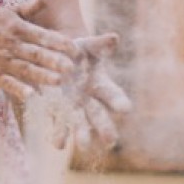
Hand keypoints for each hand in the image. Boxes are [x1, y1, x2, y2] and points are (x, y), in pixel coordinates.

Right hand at [0, 0, 78, 101]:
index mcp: (18, 29)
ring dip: (41, 76)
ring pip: (25, 70)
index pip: (43, 36)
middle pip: (35, 54)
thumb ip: (33, 5)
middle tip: (71, 68)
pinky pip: (8, 83)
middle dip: (53, 61)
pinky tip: (30, 95)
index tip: (75, 50)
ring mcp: (3, 62)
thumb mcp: (11, 11)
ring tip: (58, 82)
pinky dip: (18, 89)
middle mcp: (12, 46)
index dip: (60, 43)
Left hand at [37, 33, 131, 150]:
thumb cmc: (80, 51)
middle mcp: (91, 100)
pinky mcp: (58, 111)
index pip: (113, 95)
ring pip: (80, 124)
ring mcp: (75, 108)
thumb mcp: (89, 45)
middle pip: (100, 116)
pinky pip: (59, 124)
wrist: (61, 59)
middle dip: (104, 128)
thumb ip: (101, 44)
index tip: (125, 108)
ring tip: (82, 146)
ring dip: (82, 135)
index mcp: (102, 84)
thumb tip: (113, 37)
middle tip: (109, 142)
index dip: (119, 101)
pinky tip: (57, 144)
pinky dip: (59, 134)